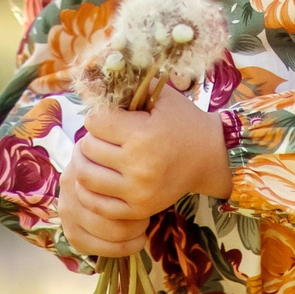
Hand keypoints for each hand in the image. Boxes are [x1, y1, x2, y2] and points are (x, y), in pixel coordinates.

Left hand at [59, 88, 232, 258]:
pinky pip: (96, 204)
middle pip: (88, 148)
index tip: (109, 118)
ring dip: (86, 162)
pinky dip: (89, 191)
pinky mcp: (138, 210)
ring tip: (97, 156)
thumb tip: (93, 83)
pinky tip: (99, 178)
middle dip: (92, 138)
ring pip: (85, 176)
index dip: (98, 116)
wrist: (209, 157)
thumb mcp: (161, 96)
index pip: (94, 122)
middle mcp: (139, 166)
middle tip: (103, 137)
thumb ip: (129, 85)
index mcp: (143, 135)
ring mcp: (138, 192)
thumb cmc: (182, 122)